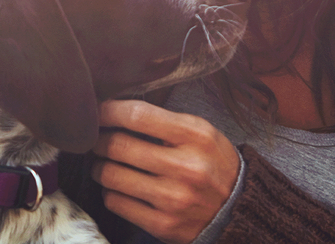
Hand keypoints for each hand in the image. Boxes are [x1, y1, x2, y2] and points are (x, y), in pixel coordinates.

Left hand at [91, 100, 239, 243]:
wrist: (239, 209)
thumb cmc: (212, 164)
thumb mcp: (201, 133)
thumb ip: (164, 120)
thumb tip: (115, 110)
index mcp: (196, 136)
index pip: (138, 115)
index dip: (108, 111)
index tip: (97, 112)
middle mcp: (186, 167)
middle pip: (118, 145)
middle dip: (98, 140)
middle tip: (96, 140)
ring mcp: (174, 198)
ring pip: (110, 175)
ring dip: (99, 167)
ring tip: (103, 163)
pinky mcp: (163, 224)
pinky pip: (115, 202)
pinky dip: (110, 191)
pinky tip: (118, 187)